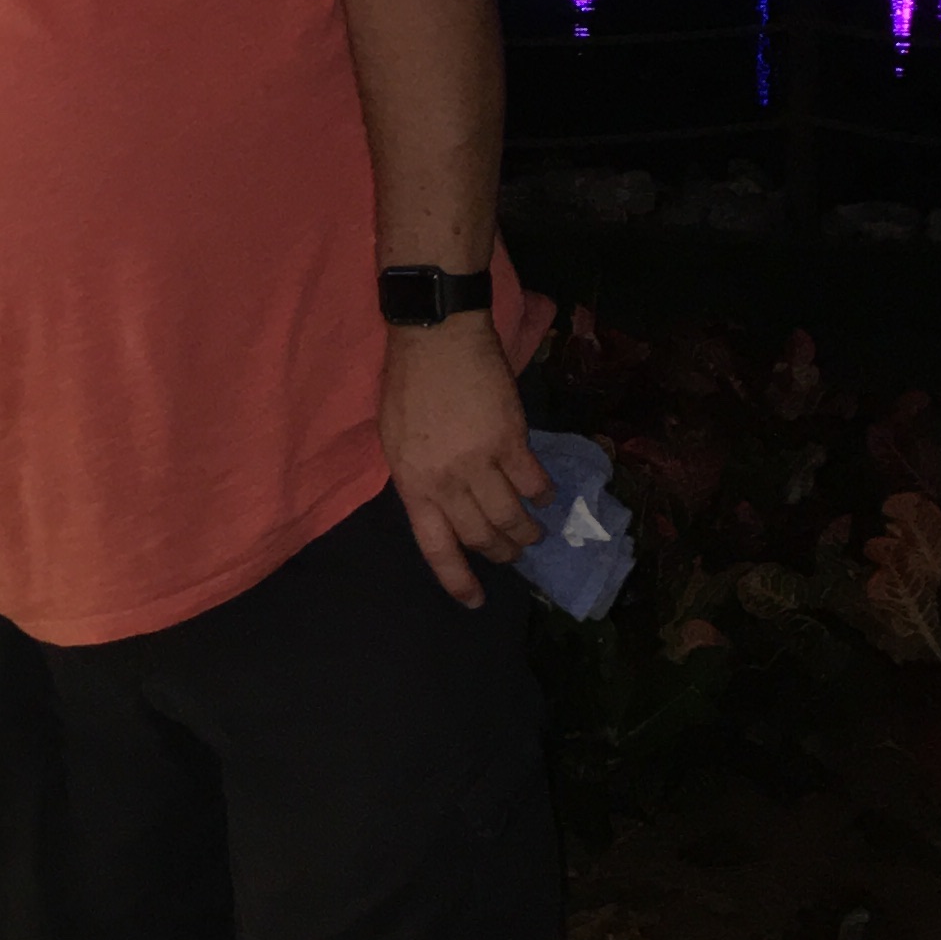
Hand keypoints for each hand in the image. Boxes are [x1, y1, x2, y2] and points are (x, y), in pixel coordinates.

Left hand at [380, 321, 545, 608]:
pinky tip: (545, 496)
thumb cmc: (408, 386)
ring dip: (526, 532)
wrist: (436, 338)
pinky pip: (534, 482)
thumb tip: (442, 509)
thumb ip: (418, 479)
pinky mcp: (512, 439)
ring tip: (533, 534)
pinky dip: (543, 494)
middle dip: (500, 554)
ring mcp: (481, 461)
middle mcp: (447, 481)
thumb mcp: (395, 442)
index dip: (458, 579)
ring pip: (512, 516)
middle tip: (511, 554)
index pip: (437, 547)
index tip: (475, 601)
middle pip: (481, 536)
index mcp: (413, 484)